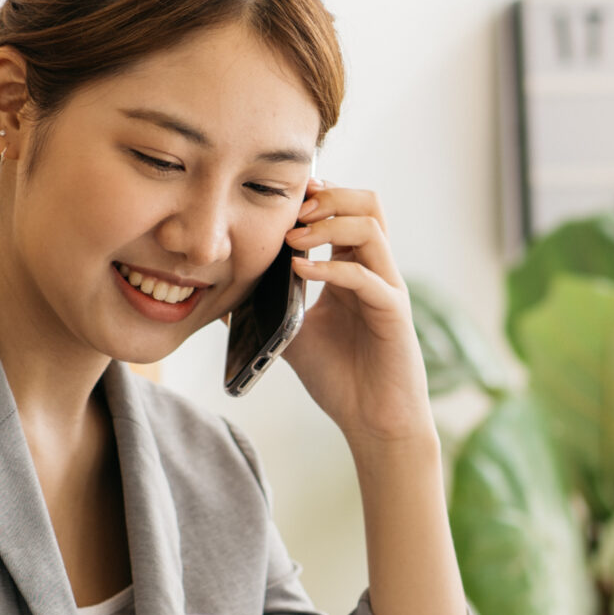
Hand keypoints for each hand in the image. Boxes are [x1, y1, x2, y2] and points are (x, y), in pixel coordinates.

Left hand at [279, 182, 438, 452]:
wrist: (371, 419)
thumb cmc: (339, 377)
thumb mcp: (290, 334)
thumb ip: (266, 308)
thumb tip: (220, 293)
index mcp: (353, 269)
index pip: (344, 211)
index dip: (317, 195)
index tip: (281, 196)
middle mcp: (375, 271)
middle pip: (368, 203)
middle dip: (329, 196)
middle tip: (293, 210)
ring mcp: (387, 288)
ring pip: (371, 228)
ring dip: (329, 224)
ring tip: (294, 238)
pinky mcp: (393, 312)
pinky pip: (367, 277)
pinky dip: (332, 268)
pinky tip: (301, 272)